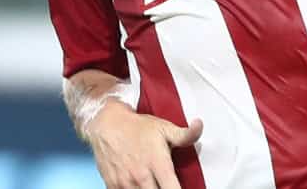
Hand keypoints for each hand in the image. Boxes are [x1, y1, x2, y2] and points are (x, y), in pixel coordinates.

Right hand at [87, 99, 202, 188]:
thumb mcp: (164, 128)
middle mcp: (141, 177)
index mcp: (157, 164)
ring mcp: (125, 184)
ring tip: (153, 183)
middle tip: (167, 184)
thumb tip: (199, 127)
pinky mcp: (113, 186)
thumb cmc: (137, 127)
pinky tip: (140, 185)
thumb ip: (185, 135)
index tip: (181, 188)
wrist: (107, 124)